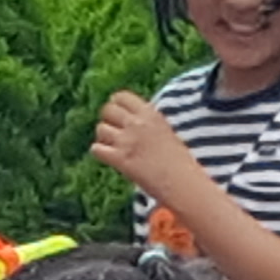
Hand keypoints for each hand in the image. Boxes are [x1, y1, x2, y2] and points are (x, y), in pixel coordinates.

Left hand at [88, 92, 206, 212]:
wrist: (183, 182)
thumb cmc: (179, 162)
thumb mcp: (166, 132)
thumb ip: (148, 123)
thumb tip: (133, 121)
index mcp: (150, 114)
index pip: (122, 96)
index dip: (116, 105)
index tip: (118, 115)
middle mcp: (137, 124)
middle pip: (107, 109)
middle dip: (107, 119)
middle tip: (113, 131)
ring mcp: (127, 141)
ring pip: (100, 128)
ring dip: (103, 137)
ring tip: (112, 146)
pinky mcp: (120, 159)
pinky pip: (96, 149)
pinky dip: (99, 153)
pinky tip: (109, 158)